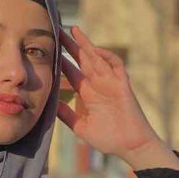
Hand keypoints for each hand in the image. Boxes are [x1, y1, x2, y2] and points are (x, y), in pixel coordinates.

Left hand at [57, 25, 161, 158]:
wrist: (130, 146)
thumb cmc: (108, 139)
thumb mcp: (81, 127)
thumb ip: (67, 115)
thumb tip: (50, 104)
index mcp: (87, 94)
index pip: (71, 72)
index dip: (61, 61)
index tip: (48, 50)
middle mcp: (98, 85)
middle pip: (82, 60)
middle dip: (70, 46)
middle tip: (56, 30)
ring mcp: (111, 83)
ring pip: (96, 58)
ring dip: (85, 44)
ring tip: (72, 30)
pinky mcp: (123, 85)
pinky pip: (115, 65)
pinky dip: (106, 55)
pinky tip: (93, 50)